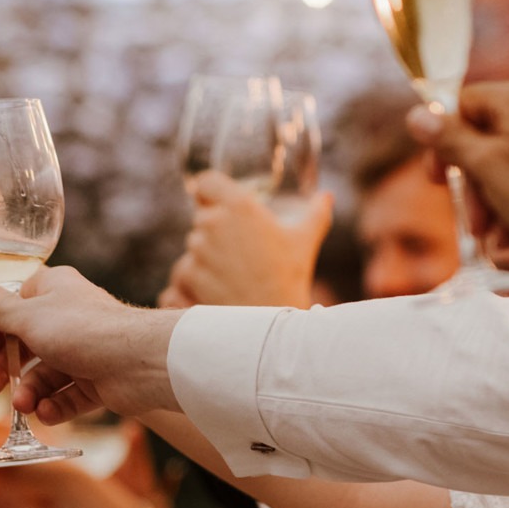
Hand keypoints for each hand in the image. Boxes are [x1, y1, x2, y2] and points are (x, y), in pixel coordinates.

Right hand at [0, 267, 180, 423]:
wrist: (140, 363)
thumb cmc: (83, 330)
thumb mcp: (29, 318)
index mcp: (52, 291)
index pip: (12, 306)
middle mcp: (67, 318)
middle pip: (24, 346)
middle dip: (3, 370)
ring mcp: (83, 352)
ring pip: (45, 375)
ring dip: (30, 392)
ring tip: (25, 406)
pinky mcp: (97, 381)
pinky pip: (68, 396)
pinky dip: (55, 406)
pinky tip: (47, 413)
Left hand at [169, 173, 331, 309]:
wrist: (275, 324)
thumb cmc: (290, 278)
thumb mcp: (305, 241)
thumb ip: (315, 214)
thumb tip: (326, 197)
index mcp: (239, 207)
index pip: (206, 183)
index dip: (209, 193)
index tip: (214, 204)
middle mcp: (213, 223)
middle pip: (201, 219)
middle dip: (214, 234)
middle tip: (238, 255)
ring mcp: (197, 251)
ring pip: (191, 249)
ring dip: (204, 260)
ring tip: (232, 279)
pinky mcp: (186, 276)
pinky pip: (182, 274)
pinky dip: (192, 284)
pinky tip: (216, 294)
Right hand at [413, 83, 508, 263]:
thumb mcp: (485, 166)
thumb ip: (448, 138)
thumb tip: (416, 115)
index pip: (460, 106)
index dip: (442, 144)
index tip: (438, 180)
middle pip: (483, 137)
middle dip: (473, 186)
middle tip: (472, 221)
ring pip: (507, 160)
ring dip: (494, 201)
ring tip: (496, 238)